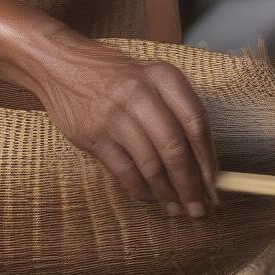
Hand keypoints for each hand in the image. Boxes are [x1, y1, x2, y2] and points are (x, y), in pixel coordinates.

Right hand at [30, 31, 220, 217]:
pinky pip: (125, 172)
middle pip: (175, 147)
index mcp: (162, 76)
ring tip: (177, 209)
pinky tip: (150, 198)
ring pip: (151, 165)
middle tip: (200, 207)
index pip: (195, 122)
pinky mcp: (93, 136)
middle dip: (191, 184)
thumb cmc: (114, 76)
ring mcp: (114, 115)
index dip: (208, 159)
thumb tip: (203, 163)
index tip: (215, 184)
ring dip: (168, 194)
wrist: (59, 64)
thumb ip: (174, 111)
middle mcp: (140, 93)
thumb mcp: (149, 78)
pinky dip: (141, 191)